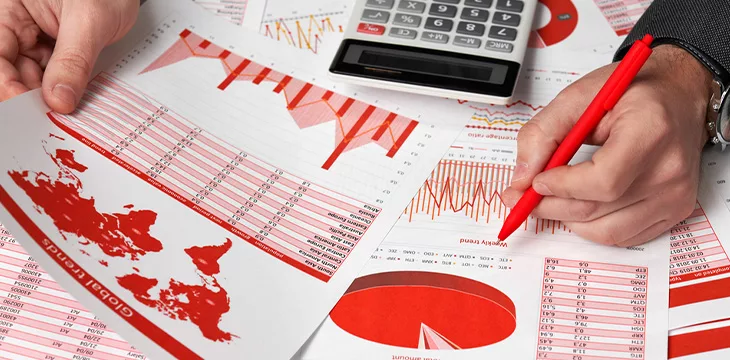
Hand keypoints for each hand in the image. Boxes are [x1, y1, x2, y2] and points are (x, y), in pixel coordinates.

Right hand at [0, 0, 138, 112]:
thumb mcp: (89, 22)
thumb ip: (73, 61)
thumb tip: (58, 100)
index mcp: (11, 9)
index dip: (6, 84)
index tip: (26, 107)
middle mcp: (19, 25)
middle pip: (13, 70)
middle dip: (32, 94)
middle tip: (53, 116)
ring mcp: (37, 40)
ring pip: (34, 78)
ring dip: (51, 96)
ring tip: (69, 108)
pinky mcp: (57, 51)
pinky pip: (55, 77)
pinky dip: (65, 90)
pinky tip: (74, 100)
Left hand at [502, 45, 712, 246]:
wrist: (680, 95)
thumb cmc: (634, 93)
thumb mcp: (580, 96)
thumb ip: (543, 133)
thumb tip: (522, 176)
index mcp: (650, 130)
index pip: (603, 180)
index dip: (562, 186)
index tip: (536, 180)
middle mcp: (669, 168)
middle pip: (597, 208)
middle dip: (549, 206)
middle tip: (523, 197)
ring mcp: (675, 195)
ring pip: (605, 231)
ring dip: (567, 219)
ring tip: (551, 198)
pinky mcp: (674, 212)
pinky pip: (621, 237)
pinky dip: (591, 227)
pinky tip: (578, 204)